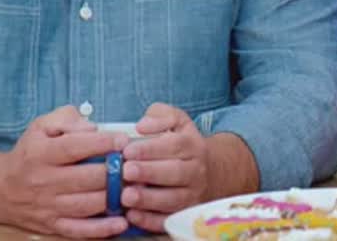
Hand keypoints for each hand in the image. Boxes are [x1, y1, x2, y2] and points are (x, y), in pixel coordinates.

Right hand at [0, 105, 131, 237]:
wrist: (0, 189)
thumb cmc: (29, 153)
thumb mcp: (41, 126)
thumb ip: (67, 119)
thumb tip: (92, 127)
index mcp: (41, 154)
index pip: (73, 147)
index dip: (101, 143)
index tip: (123, 141)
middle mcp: (44, 182)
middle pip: (85, 178)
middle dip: (115, 172)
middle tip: (136, 165)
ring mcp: (49, 206)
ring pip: (87, 204)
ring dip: (114, 198)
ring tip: (135, 188)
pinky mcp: (53, 225)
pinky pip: (79, 230)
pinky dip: (101, 229)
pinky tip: (121, 222)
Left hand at [120, 103, 208, 231]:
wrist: (209, 171)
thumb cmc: (181, 143)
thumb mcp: (176, 121)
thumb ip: (159, 115)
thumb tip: (142, 126)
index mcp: (192, 145)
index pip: (174, 145)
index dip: (150, 149)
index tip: (128, 150)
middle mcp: (195, 171)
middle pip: (174, 173)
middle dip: (149, 173)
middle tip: (127, 171)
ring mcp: (191, 194)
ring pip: (173, 199)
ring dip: (149, 200)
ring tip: (127, 196)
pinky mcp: (184, 213)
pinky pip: (169, 220)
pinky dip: (151, 221)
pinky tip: (133, 216)